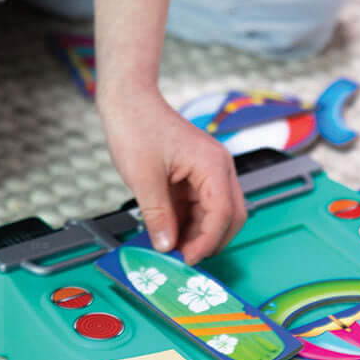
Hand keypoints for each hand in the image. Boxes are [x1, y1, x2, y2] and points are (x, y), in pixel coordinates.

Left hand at [99, 86, 246, 264]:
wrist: (128, 100)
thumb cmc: (136, 125)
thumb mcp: (143, 178)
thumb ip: (158, 215)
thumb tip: (165, 245)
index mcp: (213, 165)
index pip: (224, 212)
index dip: (208, 241)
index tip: (188, 258)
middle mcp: (218, 168)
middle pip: (231, 216)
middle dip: (211, 240)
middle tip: (186, 259)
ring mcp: (209, 172)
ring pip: (216, 214)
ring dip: (198, 234)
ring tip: (173, 249)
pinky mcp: (196, 175)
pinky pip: (200, 206)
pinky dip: (188, 223)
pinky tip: (170, 234)